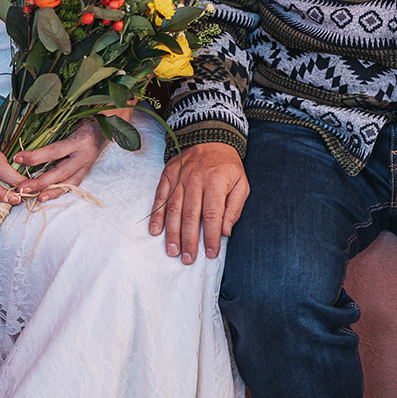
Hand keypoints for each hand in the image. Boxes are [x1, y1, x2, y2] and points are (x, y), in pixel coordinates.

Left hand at [11, 117, 111, 200]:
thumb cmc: (84, 120)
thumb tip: (27, 134)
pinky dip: (58, 192)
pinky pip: (72, 185)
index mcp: (79, 140)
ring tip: (32, 196)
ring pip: (67, 183)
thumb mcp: (70, 120)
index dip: (36, 156)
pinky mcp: (86, 172)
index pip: (54, 151)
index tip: (17, 158)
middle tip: (21, 187)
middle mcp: (84, 155)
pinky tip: (44, 196)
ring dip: (48, 191)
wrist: (105, 127)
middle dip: (39, 182)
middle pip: (60, 172)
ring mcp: (86, 166)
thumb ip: (53, 129)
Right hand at [148, 142, 248, 262]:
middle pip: (191, 216)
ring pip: (174, 209)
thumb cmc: (227, 166)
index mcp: (216, 183)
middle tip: (188, 259)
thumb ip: (235, 208)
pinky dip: (156, 215)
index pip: (212, 216)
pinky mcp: (167, 176)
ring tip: (172, 251)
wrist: (210, 137)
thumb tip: (226, 231)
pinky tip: (155, 231)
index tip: (211, 254)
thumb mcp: (241, 183)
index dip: (211, 237)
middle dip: (189, 240)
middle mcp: (195, 181)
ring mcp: (179, 178)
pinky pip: (160, 197)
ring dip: (172, 233)